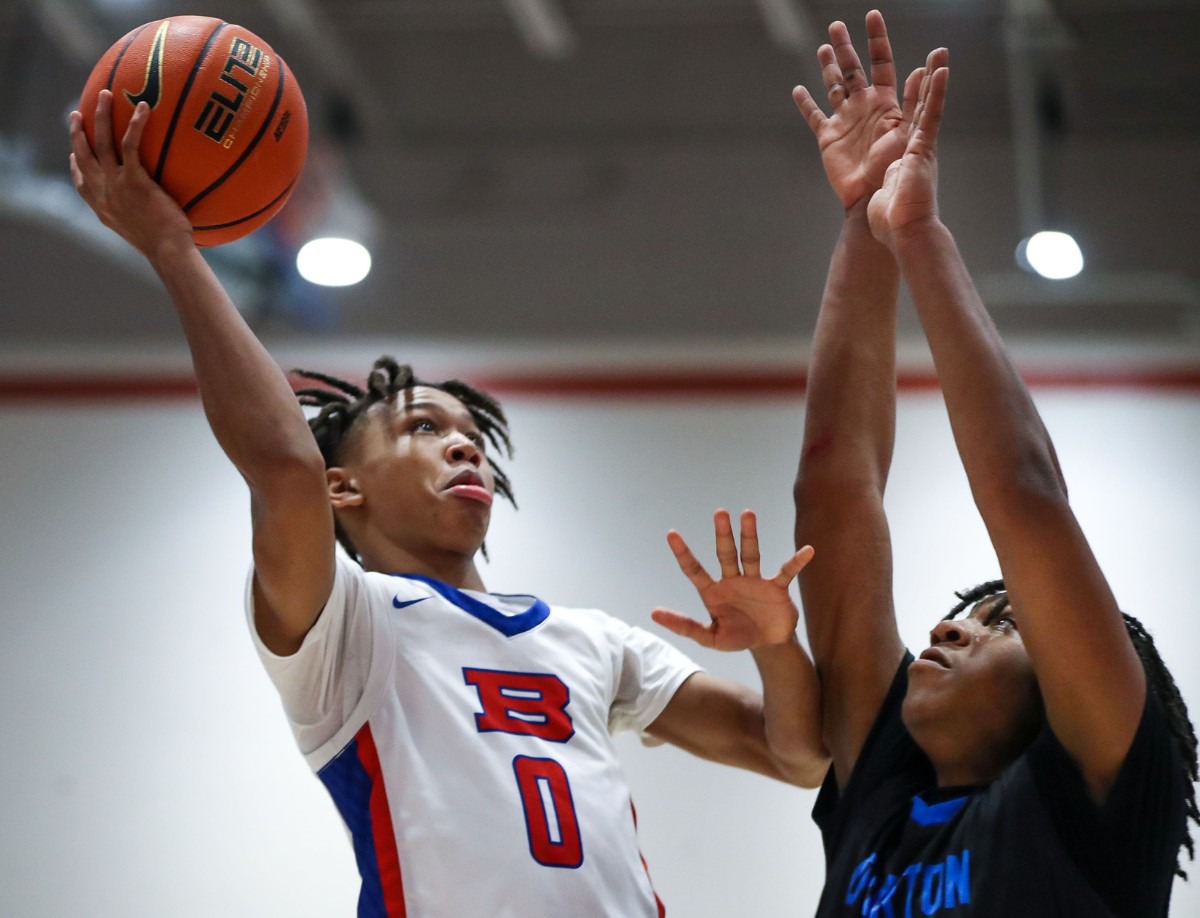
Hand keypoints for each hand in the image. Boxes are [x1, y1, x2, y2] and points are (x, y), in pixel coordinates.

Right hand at [68, 89, 192, 259]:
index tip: (73, 154)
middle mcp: (103, 194)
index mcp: (103, 208)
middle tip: (77, 113)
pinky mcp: (134, 180)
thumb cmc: (166, 248)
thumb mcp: (145, 234)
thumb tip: (160, 216)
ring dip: (101, 115)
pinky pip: (130, 144)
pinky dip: (136, 124)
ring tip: (105, 95)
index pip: (81, 183)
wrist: (168, 252)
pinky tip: (144, 108)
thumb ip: (142, 218)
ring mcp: (116, 185)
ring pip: (101, 142)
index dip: (75, 166)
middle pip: (83, 155)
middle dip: (77, 132)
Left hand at [652, 509, 814, 651]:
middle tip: (719, 512)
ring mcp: (755, 581)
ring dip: (750, 535)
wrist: (768, 645)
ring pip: (751, 554)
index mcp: (713, 591)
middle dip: (722, 534)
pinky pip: (786, 572)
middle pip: (726, 553)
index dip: (683, 553)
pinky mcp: (776, 588)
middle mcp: (733, 580)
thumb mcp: (710, 636)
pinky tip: (807, 551)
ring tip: (747, 513)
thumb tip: (654, 613)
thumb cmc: (737, 637)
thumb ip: (684, 626)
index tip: (671, 533)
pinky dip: (796, 562)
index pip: (694, 570)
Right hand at [792, 11, 922, 209]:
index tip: (872, 15)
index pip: (882, 62)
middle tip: (836, 25)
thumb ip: (917, 99)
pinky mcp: (829, 139)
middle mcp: (865, 107)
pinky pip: (814, 116)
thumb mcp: (912, 131)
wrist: (876, 199)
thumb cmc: (899, 169)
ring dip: (828, 67)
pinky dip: (805, 104)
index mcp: (886, 102)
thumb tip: (925, 66)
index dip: (877, 39)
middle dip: (845, 46)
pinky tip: (799, 90)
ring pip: (834, 86)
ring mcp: (845, 122)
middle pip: (853, 69)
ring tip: (823, 47)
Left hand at [866, 56, 948, 248]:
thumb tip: (885, 191)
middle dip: (927, 81)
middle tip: (936, 57)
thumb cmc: (892, 223)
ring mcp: (921, 147)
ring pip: (928, 105)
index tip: (916, 78)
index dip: (913, 99)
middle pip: (921, 107)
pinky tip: (940, 71)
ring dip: (935, 77)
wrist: (904, 233)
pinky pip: (930, 115)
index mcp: (904, 156)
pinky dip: (935, 92)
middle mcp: (916, 148)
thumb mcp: (886, 196)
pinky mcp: (923, 149)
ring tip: (941, 53)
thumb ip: (887, 186)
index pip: (909, 122)